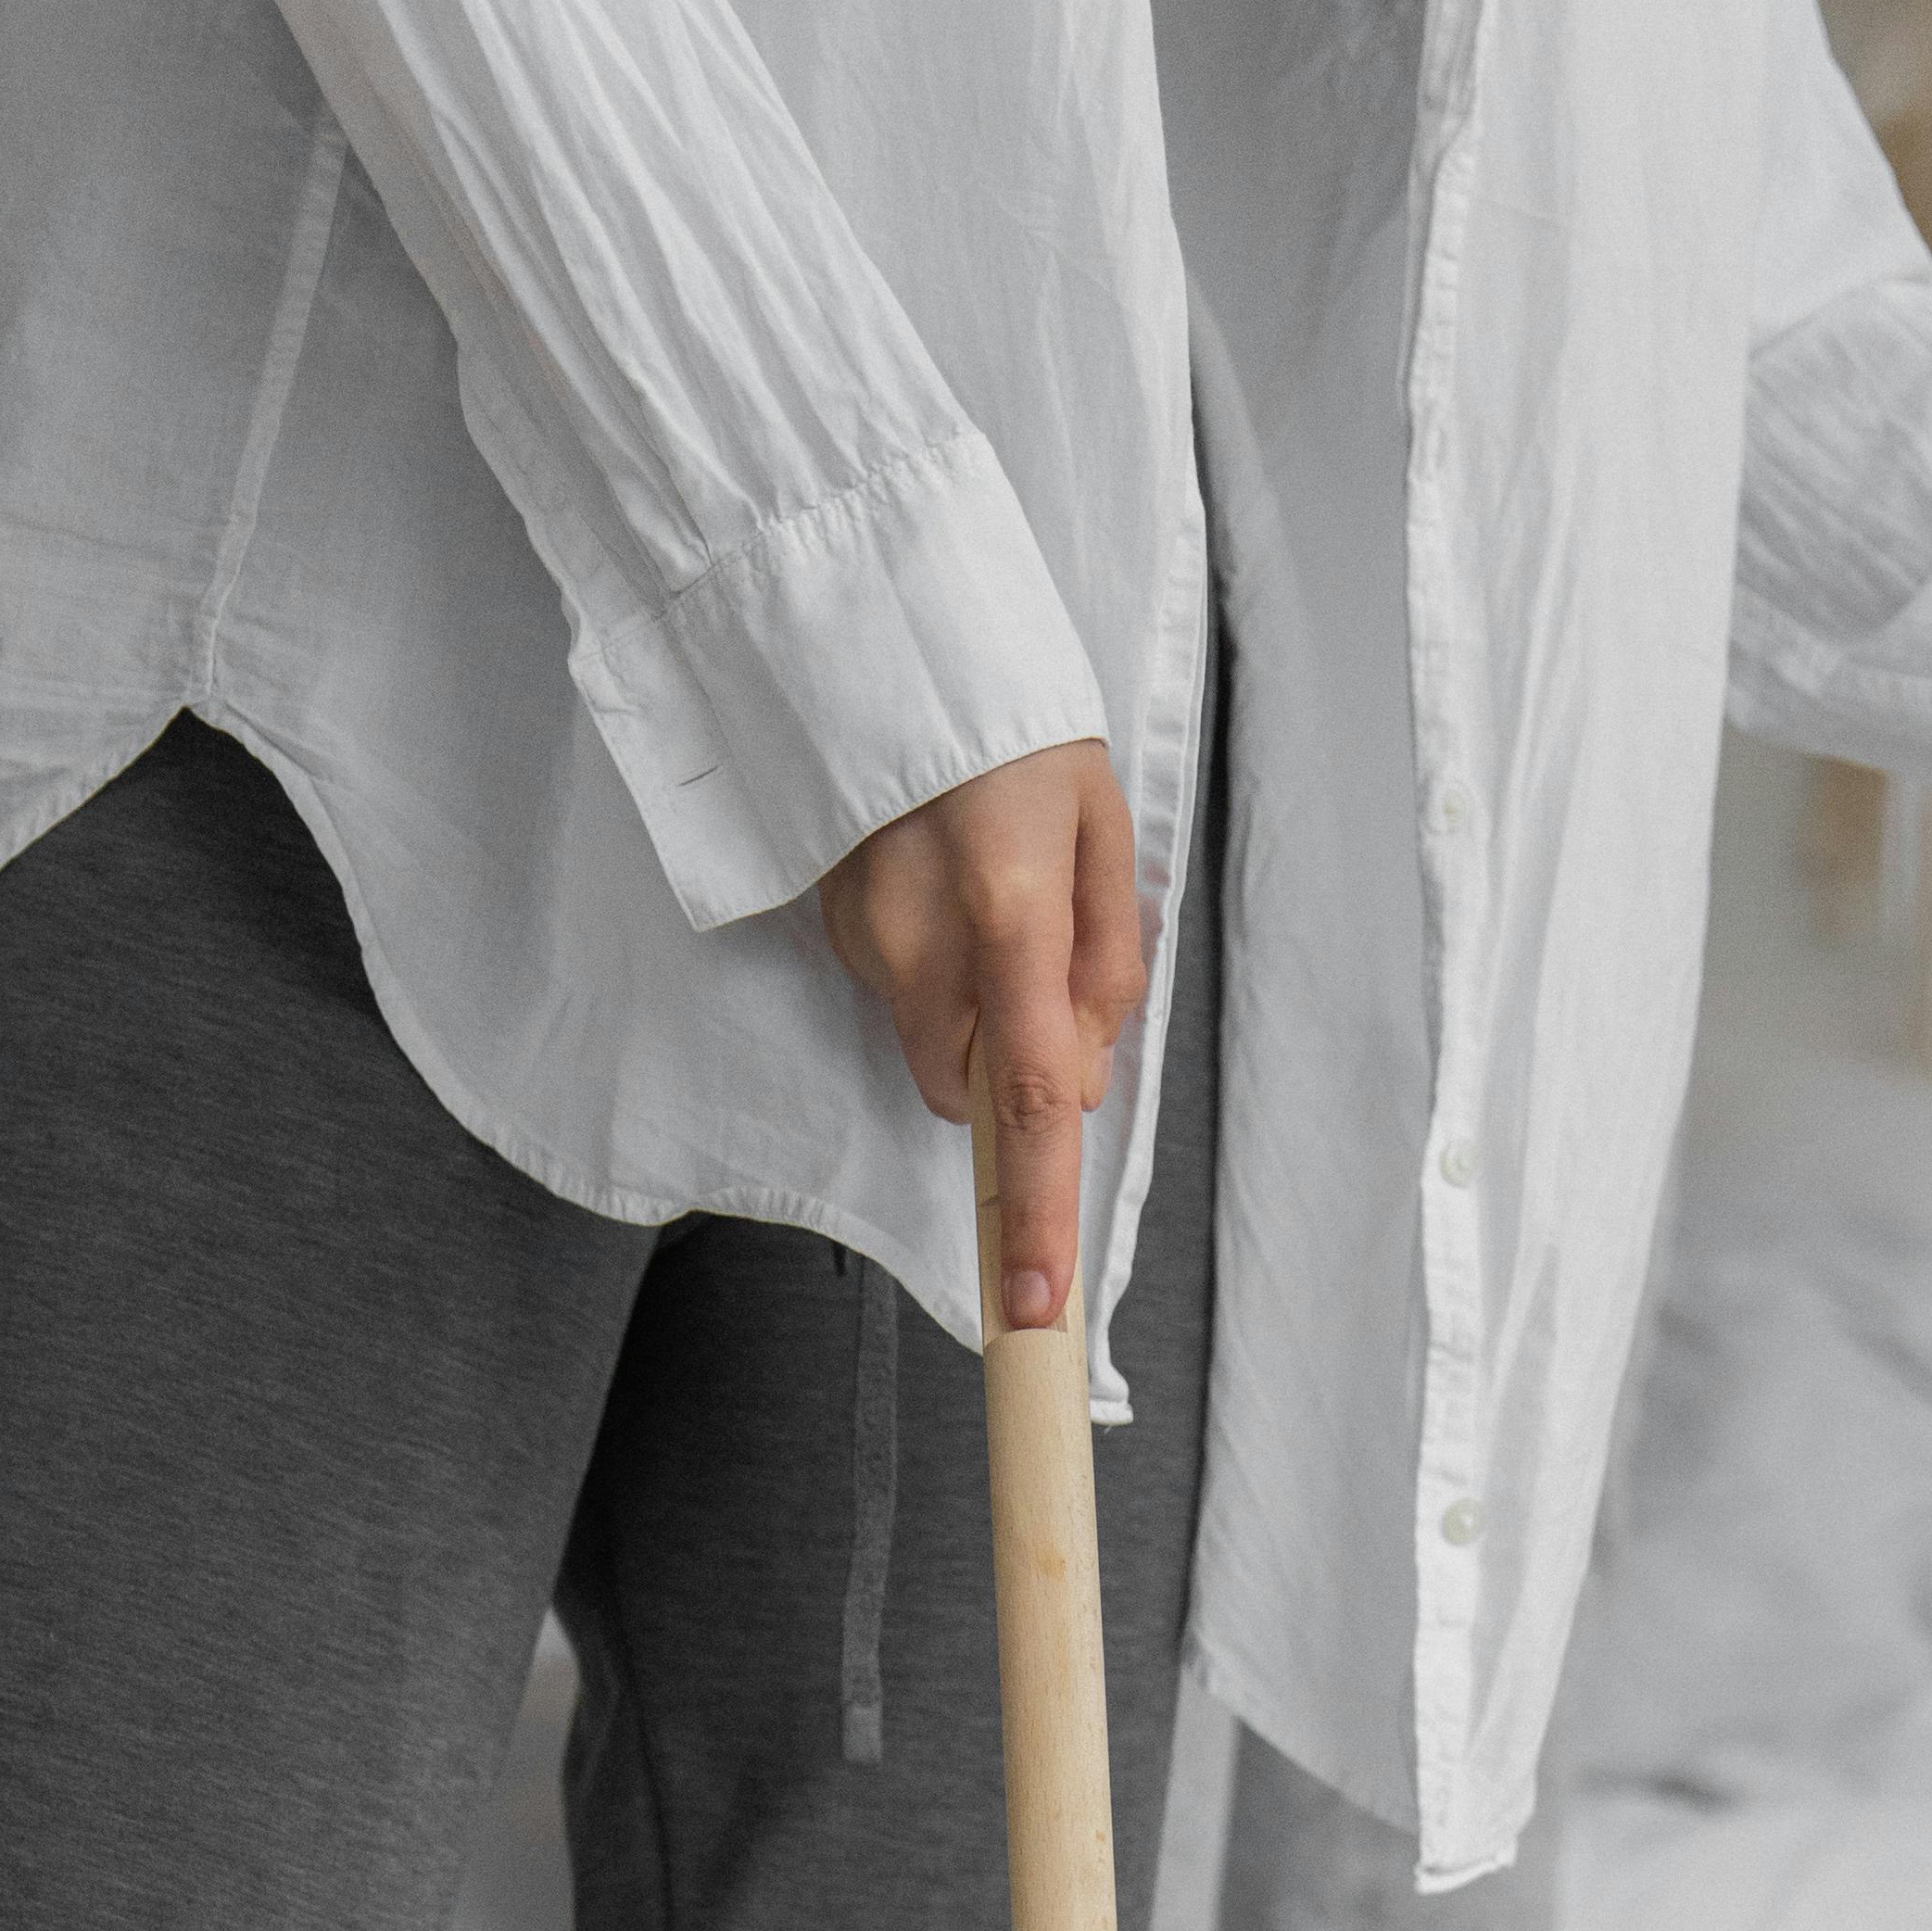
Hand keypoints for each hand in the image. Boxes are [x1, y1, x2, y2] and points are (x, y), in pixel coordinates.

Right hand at [817, 742, 1147, 1334]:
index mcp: (1010, 916)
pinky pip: (892, 981)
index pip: (1031, 1100)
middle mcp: (922, 943)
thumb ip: (1105, 962)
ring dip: (967, 999)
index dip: (1038, 1211)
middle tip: (1039, 952)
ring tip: (980, 880)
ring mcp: (861, 938)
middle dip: (1007, 1065)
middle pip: (969, 1090)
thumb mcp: (1102, 824)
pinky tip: (931, 868)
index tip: (1036, 1300)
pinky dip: (924, 954)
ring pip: (930, 1036)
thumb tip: (1086, 1078)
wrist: (881, 630)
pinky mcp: (827, 925)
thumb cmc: (1012, 722)